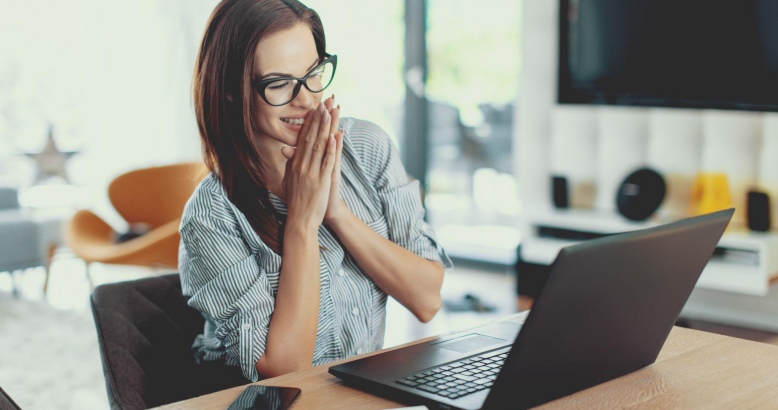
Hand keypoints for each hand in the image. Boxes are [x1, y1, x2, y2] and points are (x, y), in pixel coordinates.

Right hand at [281, 102, 336, 231]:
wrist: (300, 220)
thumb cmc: (297, 201)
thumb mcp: (289, 180)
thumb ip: (290, 164)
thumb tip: (286, 151)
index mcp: (295, 164)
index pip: (302, 138)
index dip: (309, 123)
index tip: (314, 108)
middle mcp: (301, 166)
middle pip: (310, 137)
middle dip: (318, 119)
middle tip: (323, 103)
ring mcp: (311, 172)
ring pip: (318, 145)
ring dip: (324, 128)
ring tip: (329, 112)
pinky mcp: (320, 181)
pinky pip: (326, 162)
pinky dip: (330, 149)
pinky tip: (334, 137)